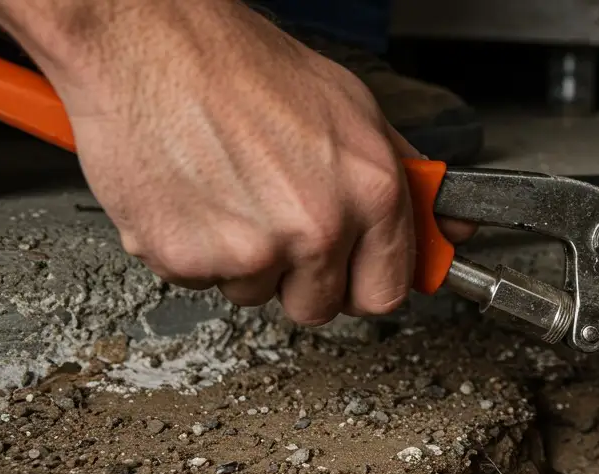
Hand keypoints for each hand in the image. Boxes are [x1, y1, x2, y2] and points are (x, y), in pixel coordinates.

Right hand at [45, 2, 471, 325]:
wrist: (146, 42)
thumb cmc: (243, 66)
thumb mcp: (353, 110)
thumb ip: (408, 178)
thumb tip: (452, 221)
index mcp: (371, 193)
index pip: (387, 292)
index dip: (362, 282)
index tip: (348, 270)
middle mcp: (318, 227)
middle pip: (319, 307)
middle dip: (299, 278)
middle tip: (274, 220)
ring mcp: (252, 249)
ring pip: (255, 294)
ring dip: (240, 259)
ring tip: (228, 191)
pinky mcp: (187, 258)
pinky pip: (198, 281)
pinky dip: (190, 248)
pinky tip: (192, 195)